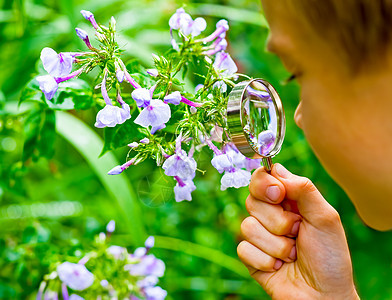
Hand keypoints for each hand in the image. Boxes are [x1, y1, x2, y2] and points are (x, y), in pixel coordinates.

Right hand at [237, 164, 359, 299]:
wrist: (323, 296)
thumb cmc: (329, 256)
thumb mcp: (325, 217)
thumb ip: (303, 189)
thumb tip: (276, 171)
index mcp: (289, 200)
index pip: (263, 177)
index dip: (265, 184)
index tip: (278, 195)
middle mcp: (271, 214)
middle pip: (252, 199)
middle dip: (277, 221)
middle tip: (297, 232)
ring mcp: (260, 235)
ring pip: (247, 225)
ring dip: (277, 245)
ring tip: (293, 254)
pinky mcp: (251, 256)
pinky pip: (244, 248)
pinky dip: (266, 260)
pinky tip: (280, 267)